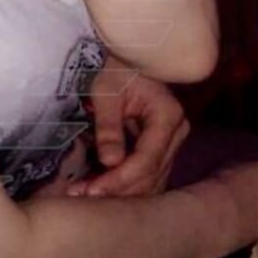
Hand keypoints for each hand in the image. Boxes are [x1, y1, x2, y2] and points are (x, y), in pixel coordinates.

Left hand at [67, 64, 189, 197]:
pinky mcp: (161, 149)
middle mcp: (176, 133)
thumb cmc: (113, 69)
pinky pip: (146, 174)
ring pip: (150, 179)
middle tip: (81, 196)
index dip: (121, 178)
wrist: (124, 61)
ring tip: (84, 195)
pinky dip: (124, 184)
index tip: (93, 191)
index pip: (147, 159)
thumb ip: (109, 127)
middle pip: (150, 174)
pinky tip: (97, 188)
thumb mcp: (105, 92)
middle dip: (117, 189)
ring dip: (119, 192)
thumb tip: (109, 162)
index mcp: (168, 116)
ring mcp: (171, 143)